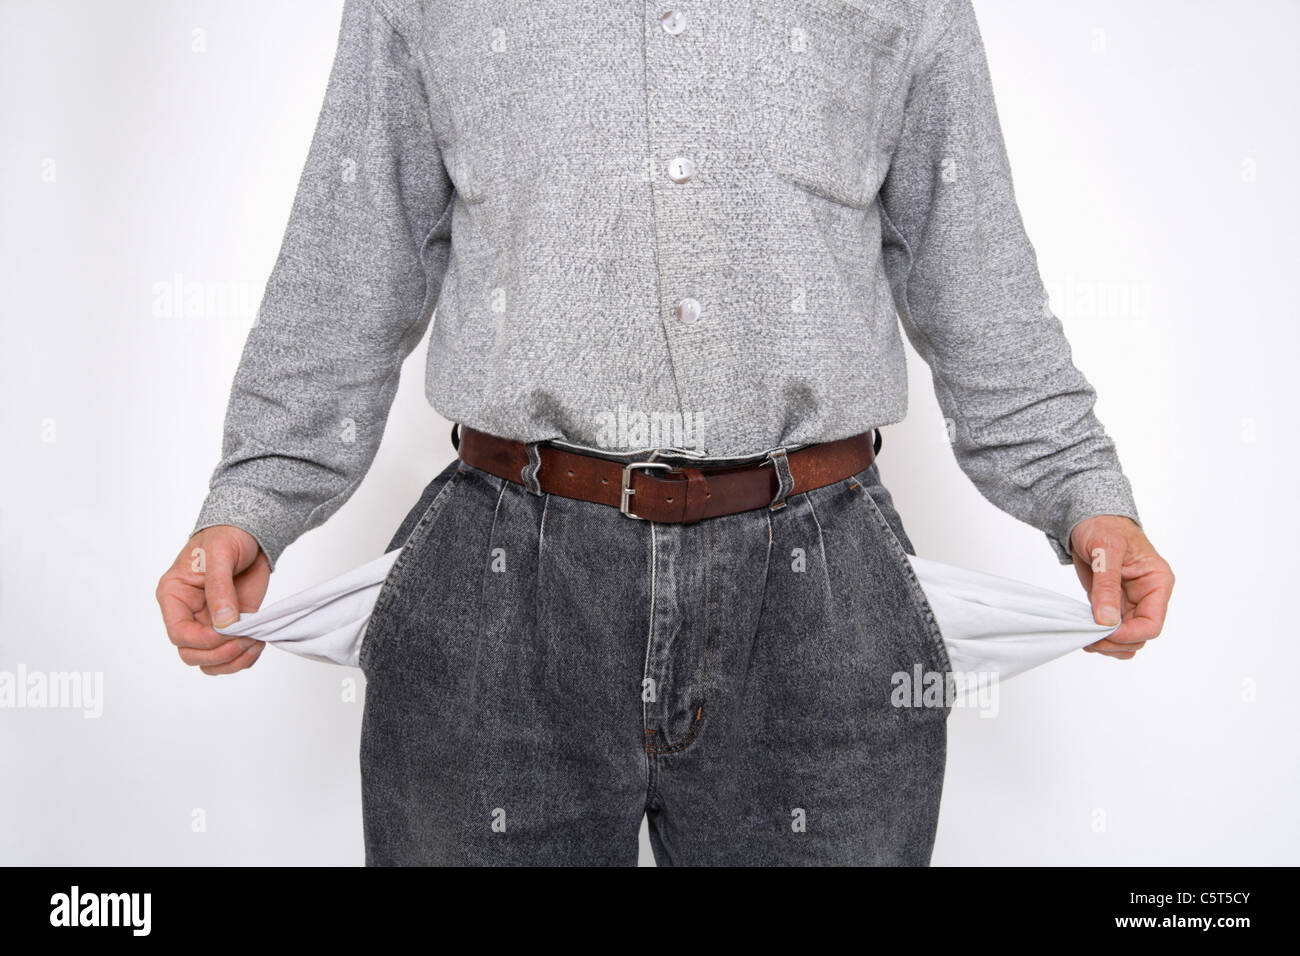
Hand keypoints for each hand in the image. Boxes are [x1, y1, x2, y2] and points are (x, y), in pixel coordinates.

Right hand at [156, 525, 269, 674]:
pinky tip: (258, 642)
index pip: (179, 634)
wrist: (250, 534)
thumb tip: (223, 624)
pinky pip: (232, 657)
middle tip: (246, 639)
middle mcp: (188, 615)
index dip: (203, 640)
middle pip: (192, 654)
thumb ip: (219, 588)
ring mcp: (210, 624)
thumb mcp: (220, 555)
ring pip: (211, 662)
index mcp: (174, 597)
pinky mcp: (232, 627)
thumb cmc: (227, 536)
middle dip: (220, 653)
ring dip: (233, 660)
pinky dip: (245, 658)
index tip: (228, 631)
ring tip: (255, 642)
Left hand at [1069, 515, 1173, 659]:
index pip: (1152, 623)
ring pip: (1127, 638)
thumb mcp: (1105, 551)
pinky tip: (1085, 632)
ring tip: (1084, 637)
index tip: (1103, 632)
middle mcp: (1148, 595)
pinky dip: (1101, 637)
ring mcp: (1131, 602)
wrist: (1088, 520)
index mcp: (1157, 582)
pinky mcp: (1114, 604)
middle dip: (1115, 642)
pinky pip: (1113, 630)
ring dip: (1108, 645)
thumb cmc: (1103, 526)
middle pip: (1140, 636)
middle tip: (1088, 639)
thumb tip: (1107, 620)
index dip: (1128, 634)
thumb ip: (1106, 585)